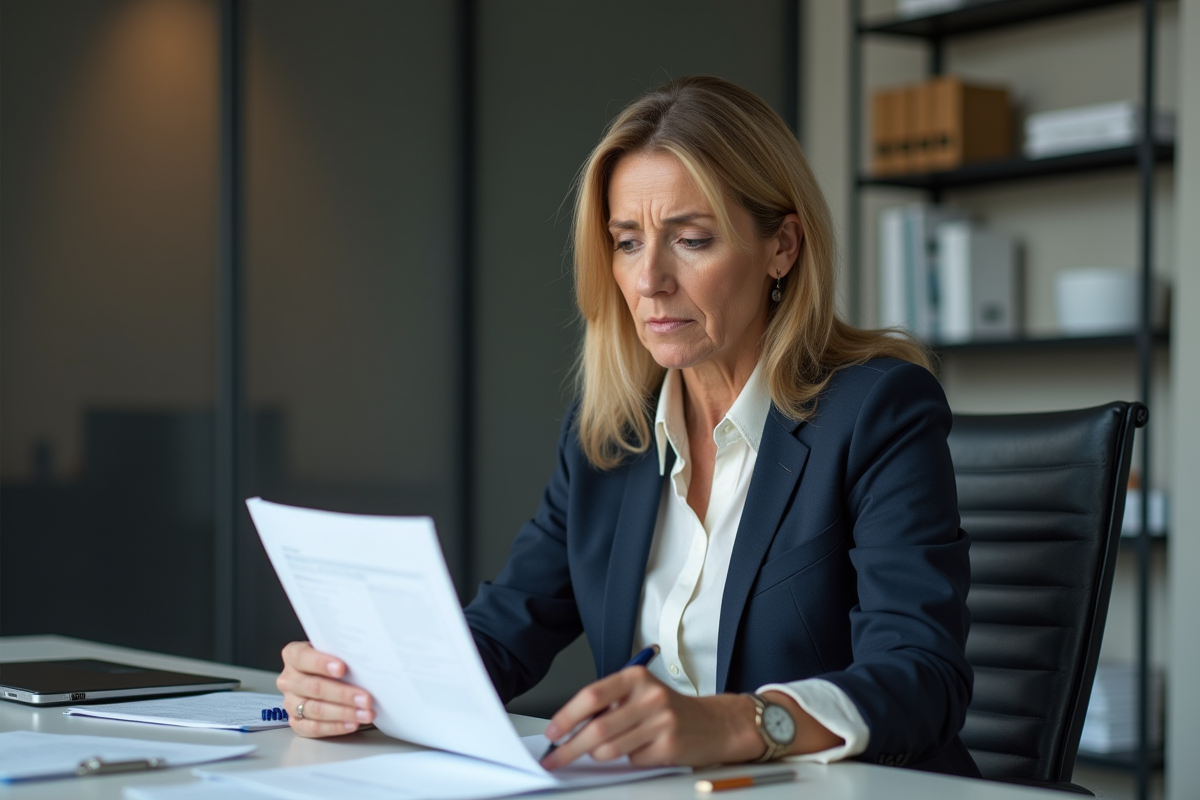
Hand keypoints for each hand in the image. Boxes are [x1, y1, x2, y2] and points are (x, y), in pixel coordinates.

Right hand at [276, 641, 374, 737]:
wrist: (324, 675)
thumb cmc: (332, 660)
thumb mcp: (334, 650)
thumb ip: (342, 653)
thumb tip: (362, 661)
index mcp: (293, 655)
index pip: (302, 657)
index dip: (321, 663)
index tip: (342, 668)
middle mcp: (288, 680)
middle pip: (313, 687)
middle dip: (342, 694)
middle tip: (365, 698)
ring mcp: (290, 702)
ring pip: (315, 709)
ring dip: (343, 713)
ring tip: (365, 713)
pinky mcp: (296, 722)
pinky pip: (314, 728)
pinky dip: (335, 727)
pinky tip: (352, 724)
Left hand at [538, 667, 763, 769]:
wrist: (714, 723)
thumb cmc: (668, 708)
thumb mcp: (639, 693)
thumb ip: (609, 704)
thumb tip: (569, 727)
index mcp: (636, 677)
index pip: (592, 696)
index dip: (566, 716)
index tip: (552, 732)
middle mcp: (650, 696)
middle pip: (597, 728)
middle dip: (569, 748)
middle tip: (555, 758)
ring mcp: (661, 722)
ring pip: (610, 749)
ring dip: (600, 755)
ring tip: (609, 748)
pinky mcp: (669, 747)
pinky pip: (632, 761)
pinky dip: (630, 759)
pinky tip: (644, 749)